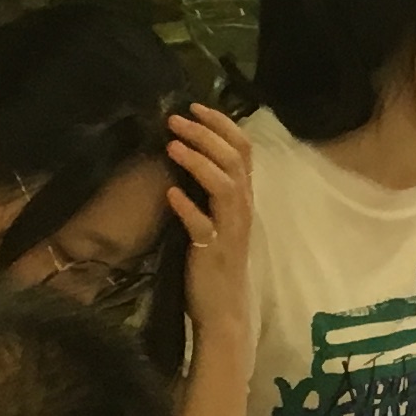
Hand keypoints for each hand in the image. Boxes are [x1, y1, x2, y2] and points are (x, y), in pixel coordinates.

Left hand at [166, 104, 251, 335]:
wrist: (222, 309)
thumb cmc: (215, 262)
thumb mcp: (219, 218)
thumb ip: (212, 190)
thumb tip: (191, 155)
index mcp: (244, 197)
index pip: (243, 149)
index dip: (222, 124)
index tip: (196, 107)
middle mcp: (242, 208)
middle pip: (233, 159)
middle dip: (205, 134)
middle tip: (176, 118)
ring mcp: (229, 229)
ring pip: (224, 185)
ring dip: (198, 162)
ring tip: (172, 146)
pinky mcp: (212, 250)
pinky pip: (203, 224)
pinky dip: (188, 207)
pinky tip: (171, 194)